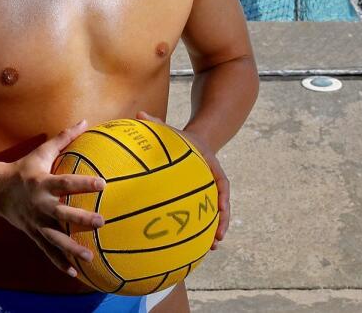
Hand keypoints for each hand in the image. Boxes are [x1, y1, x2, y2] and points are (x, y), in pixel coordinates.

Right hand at [0, 119, 106, 275]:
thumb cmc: (25, 168)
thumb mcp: (41, 152)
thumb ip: (64, 138)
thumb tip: (86, 121)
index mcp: (43, 183)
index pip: (66, 183)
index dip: (84, 184)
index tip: (103, 184)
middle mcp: (40, 205)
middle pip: (62, 214)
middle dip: (81, 220)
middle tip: (102, 223)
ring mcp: (36, 222)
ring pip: (55, 238)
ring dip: (72, 248)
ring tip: (90, 257)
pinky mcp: (34, 234)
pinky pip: (48, 251)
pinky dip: (60, 263)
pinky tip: (74, 274)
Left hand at [136, 111, 230, 250]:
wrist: (195, 143)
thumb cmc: (179, 138)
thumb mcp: (170, 130)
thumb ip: (156, 124)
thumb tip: (139, 113)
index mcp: (211, 167)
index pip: (222, 182)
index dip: (222, 195)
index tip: (222, 207)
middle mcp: (214, 182)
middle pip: (223, 204)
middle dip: (222, 221)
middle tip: (218, 238)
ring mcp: (210, 192)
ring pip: (216, 213)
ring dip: (215, 230)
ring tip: (212, 247)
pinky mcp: (202, 198)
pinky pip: (203, 214)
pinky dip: (201, 228)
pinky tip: (192, 243)